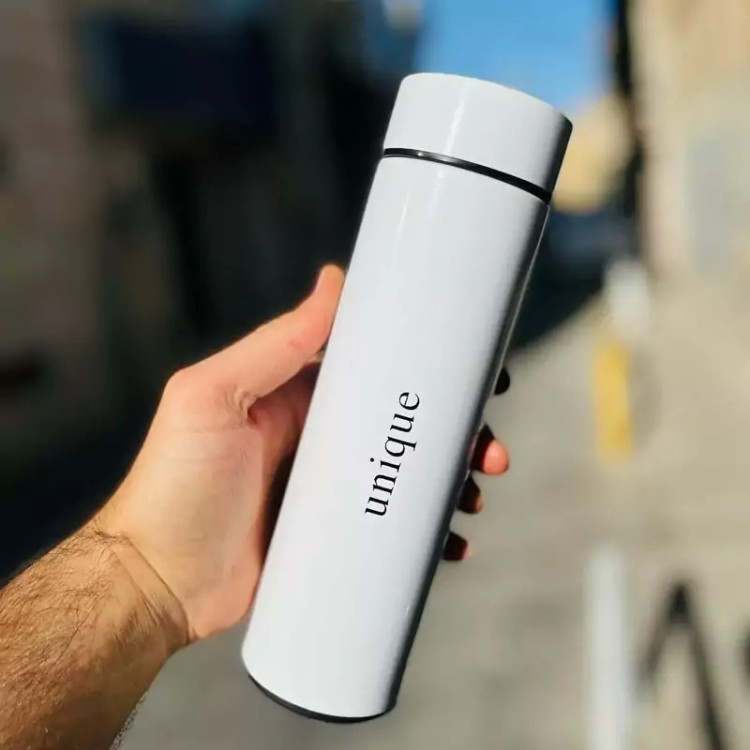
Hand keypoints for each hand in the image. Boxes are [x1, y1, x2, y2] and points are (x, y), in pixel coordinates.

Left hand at [94, 266, 509, 644]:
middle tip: (488, 447)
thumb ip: (274, 343)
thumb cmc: (172, 484)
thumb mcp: (212, 396)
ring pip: (409, 479)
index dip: (428, 367)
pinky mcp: (335, 541)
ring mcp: (331, 493)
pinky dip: (427, 535)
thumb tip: (332, 280)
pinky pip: (393, 533)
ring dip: (453, 482)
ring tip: (475, 495)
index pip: (377, 371)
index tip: (474, 370)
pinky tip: (449, 543)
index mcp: (300, 399)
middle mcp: (321, 441)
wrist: (154, 583)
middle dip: (457, 432)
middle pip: (404, 426)